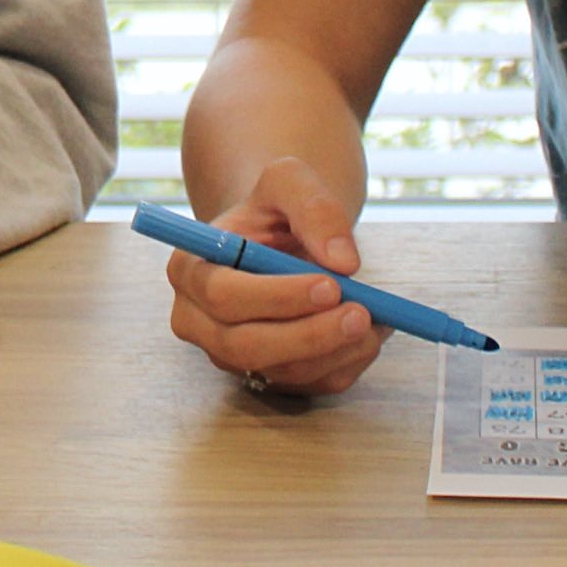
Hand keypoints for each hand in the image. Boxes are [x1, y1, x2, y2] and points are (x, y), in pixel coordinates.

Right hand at [163, 155, 385, 398]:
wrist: (282, 239)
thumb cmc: (275, 210)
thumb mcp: (290, 182)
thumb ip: (314, 208)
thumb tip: (343, 261)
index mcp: (191, 270)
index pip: (222, 296)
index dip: (276, 297)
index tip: (331, 286)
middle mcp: (198, 320)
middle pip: (245, 346)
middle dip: (310, 335)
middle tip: (362, 314)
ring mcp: (230, 355)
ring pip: (282, 370)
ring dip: (335, 350)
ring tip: (376, 318)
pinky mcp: (266, 375)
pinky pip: (309, 384)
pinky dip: (347, 363)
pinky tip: (370, 333)